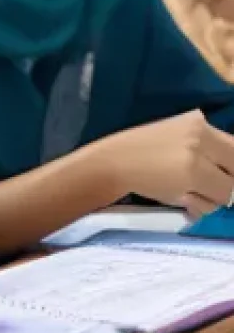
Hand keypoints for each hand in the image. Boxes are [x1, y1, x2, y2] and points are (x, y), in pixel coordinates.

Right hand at [100, 110, 233, 217]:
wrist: (112, 162)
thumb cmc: (142, 147)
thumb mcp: (178, 134)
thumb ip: (208, 144)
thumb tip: (232, 167)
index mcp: (198, 124)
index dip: (233, 167)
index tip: (224, 175)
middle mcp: (199, 140)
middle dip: (226, 185)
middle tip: (208, 186)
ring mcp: (193, 163)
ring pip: (226, 194)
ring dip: (212, 199)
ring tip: (190, 193)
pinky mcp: (184, 185)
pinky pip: (207, 206)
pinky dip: (198, 208)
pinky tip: (181, 199)